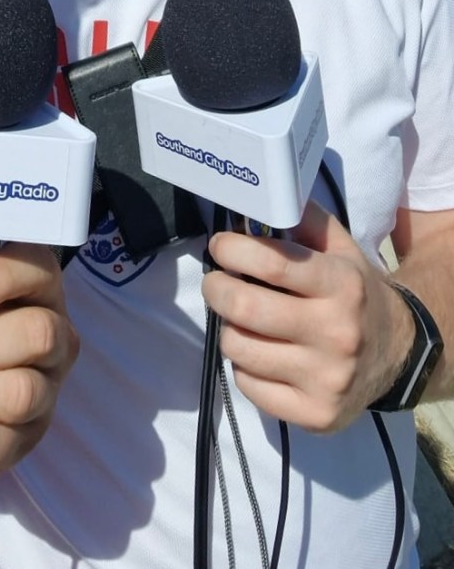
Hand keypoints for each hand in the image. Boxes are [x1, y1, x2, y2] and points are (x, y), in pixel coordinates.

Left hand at [202, 199, 413, 432]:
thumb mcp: (340, 248)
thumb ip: (303, 219)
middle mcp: (337, 333)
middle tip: (216, 283)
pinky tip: (260, 354)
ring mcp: (326, 379)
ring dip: (228, 328)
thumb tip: (258, 199)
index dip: (232, 250)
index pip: (270, 263)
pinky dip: (243, 366)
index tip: (221, 246)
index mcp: (341, 285)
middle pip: (245, 308)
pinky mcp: (315, 414)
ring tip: (242, 319)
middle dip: (216, 289)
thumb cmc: (354, 292)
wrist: (398, 353)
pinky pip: (249, 386)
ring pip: (239, 348)